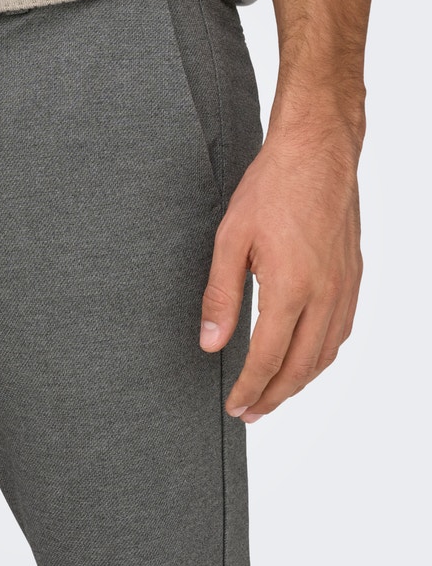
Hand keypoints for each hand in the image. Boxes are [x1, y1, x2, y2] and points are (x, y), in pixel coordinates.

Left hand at [198, 0, 373, 422]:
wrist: (318, 152)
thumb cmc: (272, 189)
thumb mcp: (230, 240)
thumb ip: (220, 296)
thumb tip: (210, 343)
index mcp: (289, 289)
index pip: (268, 359)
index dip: (249, 389)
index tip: (234, 406)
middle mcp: (324, 295)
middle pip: (301, 367)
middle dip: (274, 396)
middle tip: (251, 412)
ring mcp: (344, 287)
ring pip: (326, 354)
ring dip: (300, 382)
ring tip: (275, 394)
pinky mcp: (354, 276)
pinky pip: (342, 331)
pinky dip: (322, 356)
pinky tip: (308, 357)